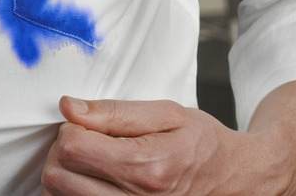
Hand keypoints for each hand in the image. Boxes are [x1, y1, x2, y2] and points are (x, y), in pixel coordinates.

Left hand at [41, 97, 289, 195]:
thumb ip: (114, 111)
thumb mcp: (167, 114)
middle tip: (85, 141)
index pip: (72, 147)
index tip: (86, 124)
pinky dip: (72, 192)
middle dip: (63, 152)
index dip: (71, 128)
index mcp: (146, 167)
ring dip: (65, 174)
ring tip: (90, 162)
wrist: (237, 179)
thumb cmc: (205, 144)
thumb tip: (68, 107)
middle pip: (58, 176)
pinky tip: (89, 180)